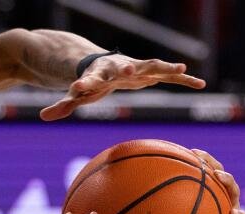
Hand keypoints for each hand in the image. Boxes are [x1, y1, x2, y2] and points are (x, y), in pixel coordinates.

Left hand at [41, 55, 204, 120]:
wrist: (107, 65)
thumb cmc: (91, 81)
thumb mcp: (76, 95)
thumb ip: (62, 105)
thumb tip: (43, 117)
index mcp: (98, 74)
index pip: (88, 79)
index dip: (82, 85)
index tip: (75, 89)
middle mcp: (119, 68)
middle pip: (123, 67)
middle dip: (127, 69)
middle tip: (130, 71)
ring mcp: (138, 68)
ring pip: (152, 67)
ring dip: (165, 68)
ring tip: (180, 68)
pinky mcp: (151, 73)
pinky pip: (169, 77)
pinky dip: (183, 80)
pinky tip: (201, 84)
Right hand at [189, 148, 244, 213]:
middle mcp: (226, 209)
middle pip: (231, 190)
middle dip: (227, 182)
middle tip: (218, 176)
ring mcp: (216, 197)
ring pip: (215, 176)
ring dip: (208, 163)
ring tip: (195, 153)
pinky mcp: (203, 189)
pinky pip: (194, 175)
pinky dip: (185, 166)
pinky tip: (165, 160)